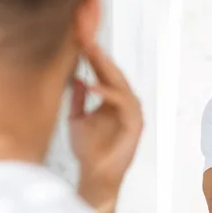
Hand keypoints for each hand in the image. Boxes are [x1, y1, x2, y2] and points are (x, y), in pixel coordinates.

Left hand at [70, 44, 142, 212]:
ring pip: (121, 83)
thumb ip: (77, 99)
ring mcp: (132, 112)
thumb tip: (76, 78)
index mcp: (112, 99)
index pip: (103, 72)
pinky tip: (92, 85)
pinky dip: (108, 93)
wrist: (95, 176)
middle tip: (86, 36)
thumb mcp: (76, 118)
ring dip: (105, 67)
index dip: (92, 55)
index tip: (78, 37)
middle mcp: (125, 102)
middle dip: (100, 54)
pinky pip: (123, 103)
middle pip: (113, 73)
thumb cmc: (88, 150)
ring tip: (90, 53)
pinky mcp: (135, 124)